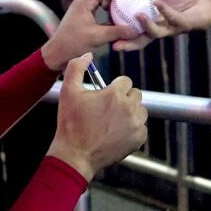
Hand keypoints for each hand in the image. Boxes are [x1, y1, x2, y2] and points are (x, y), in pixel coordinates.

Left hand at [41, 0, 140, 71]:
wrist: (57, 52)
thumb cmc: (72, 44)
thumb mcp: (97, 38)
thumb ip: (116, 32)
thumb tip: (135, 30)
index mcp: (85, 1)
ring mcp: (83, 5)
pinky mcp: (85, 12)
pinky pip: (100, 2)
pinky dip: (110, 3)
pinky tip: (119, 10)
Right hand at [47, 54, 147, 180]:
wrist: (75, 154)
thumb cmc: (71, 123)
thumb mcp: (68, 91)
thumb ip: (77, 67)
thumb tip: (88, 55)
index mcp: (115, 94)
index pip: (125, 81)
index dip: (114, 87)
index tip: (106, 96)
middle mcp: (129, 108)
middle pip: (135, 94)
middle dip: (124, 98)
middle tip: (108, 108)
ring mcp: (136, 125)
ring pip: (141, 110)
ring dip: (130, 112)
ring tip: (113, 120)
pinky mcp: (138, 139)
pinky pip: (142, 128)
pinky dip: (133, 129)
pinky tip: (117, 132)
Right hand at [111, 0, 210, 50]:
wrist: (207, 1)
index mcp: (152, 21)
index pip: (133, 29)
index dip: (120, 30)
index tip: (105, 26)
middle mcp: (160, 28)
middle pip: (141, 39)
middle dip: (128, 43)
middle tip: (115, 44)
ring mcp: (172, 28)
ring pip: (157, 32)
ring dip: (146, 25)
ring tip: (137, 15)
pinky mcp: (185, 24)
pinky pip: (173, 18)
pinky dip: (165, 10)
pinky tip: (157, 2)